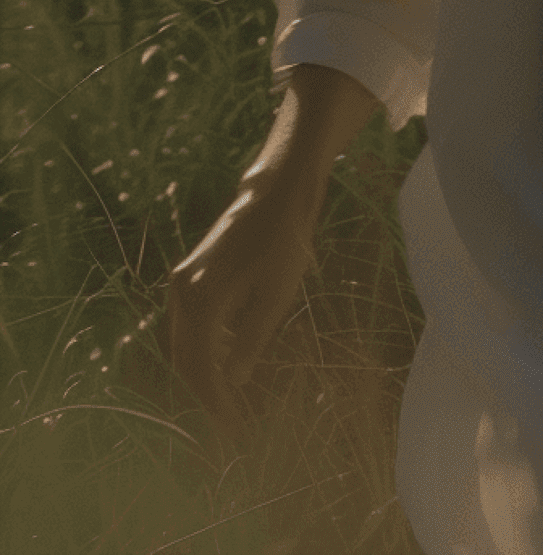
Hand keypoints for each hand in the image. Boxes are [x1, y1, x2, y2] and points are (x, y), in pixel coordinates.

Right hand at [164, 166, 321, 436]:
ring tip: (229, 397)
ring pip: (184, 340)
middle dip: (203, 390)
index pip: (198, 364)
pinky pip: (190, 322)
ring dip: (202, 369)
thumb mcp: (276, 295)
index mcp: (200, 298)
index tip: (230, 427)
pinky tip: (228, 357)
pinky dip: (203, 345)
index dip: (212, 399)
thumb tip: (235, 381)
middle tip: (227, 421)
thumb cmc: (283, 242)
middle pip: (184, 355)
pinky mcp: (192, 274)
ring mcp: (183, 280)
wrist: (276, 193)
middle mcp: (182, 290)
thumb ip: (252, 339)